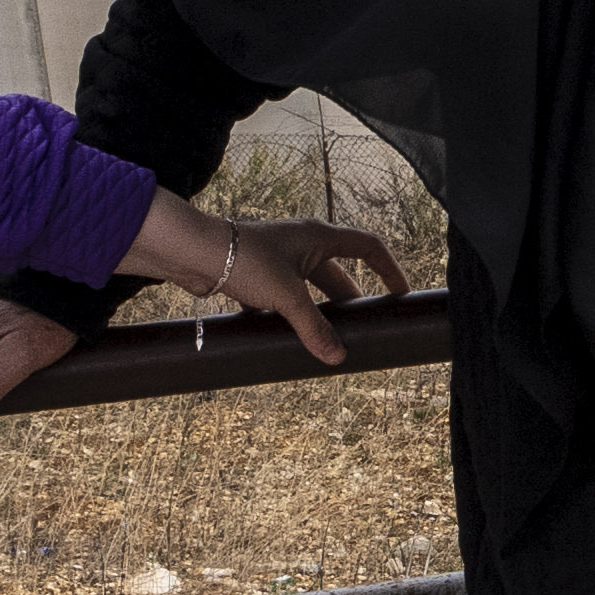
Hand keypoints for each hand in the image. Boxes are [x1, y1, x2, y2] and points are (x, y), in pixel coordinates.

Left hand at [141, 188, 393, 355]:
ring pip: (308, 289)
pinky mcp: (258, 274)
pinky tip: (287, 336)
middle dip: (349, 302)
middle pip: (338, 274)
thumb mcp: (287, 295)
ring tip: (326, 337)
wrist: (194, 252)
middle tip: (359, 328)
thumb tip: (336, 357)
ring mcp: (279, 258)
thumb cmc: (245, 258)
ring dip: (317, 311)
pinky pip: (283, 297)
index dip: (389, 269)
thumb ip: (313, 327)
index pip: (368, 247)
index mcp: (319, 237)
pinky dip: (288, 316)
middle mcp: (303, 244)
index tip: (400, 293)